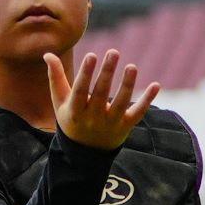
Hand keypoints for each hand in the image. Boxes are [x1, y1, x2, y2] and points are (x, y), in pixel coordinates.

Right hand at [45, 49, 159, 150]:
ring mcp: (110, 123)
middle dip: (107, 73)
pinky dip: (148, 100)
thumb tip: (48, 53)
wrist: (85, 152)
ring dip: (127, 85)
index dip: (85, 74)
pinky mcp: (125, 126)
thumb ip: (55, 77)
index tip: (91, 55)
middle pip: (101, 94)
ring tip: (132, 66)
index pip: (80, 91)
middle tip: (114, 51)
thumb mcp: (60, 102)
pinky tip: (156, 85)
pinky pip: (138, 113)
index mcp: (75, 111)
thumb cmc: (71, 119)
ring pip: (121, 103)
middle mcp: (93, 118)